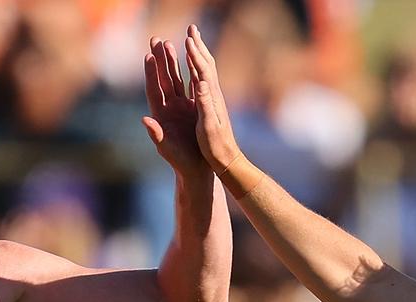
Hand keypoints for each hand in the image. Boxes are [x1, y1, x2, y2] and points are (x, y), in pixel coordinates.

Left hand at [142, 36, 209, 178]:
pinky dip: (190, 73)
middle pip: (162, 79)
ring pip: (175, 79)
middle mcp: (168, 108)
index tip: (148, 56)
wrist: (195, 169)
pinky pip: (190, 86)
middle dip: (159, 60)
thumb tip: (145, 120)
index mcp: (160, 115)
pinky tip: (190, 60)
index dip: (151, 73)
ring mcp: (180, 107)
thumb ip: (156, 134)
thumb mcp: (166, 148)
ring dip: (172, 62)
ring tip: (169, 43)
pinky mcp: (193, 109)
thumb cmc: (179, 161)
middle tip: (155, 39)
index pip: (153, 89)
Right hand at [183, 24, 243, 173]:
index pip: (202, 70)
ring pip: (204, 69)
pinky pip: (202, 81)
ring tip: (192, 38)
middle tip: (191, 28)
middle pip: (205, 64)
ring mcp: (212, 98)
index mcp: (211, 99)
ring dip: (197, 53)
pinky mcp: (210, 104)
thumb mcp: (208, 128)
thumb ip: (203, 104)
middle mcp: (213, 95)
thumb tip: (200, 83)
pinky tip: (194, 64)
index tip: (187, 38)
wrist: (228, 159)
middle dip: (197, 46)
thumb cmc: (216, 147)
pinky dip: (197, 67)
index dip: (195, 54)